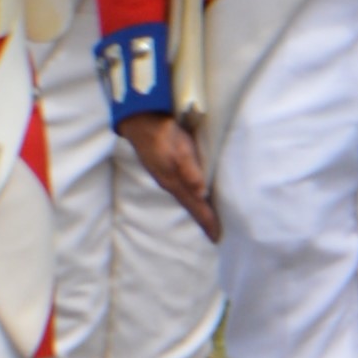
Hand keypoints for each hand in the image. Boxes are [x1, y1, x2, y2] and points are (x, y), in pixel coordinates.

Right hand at [120, 113, 218, 238]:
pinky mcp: (164, 167)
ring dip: (196, 209)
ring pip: (185, 197)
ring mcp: (165, 175)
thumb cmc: (164, 134)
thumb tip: (201, 194)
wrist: (140, 120)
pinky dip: (189, 196)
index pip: (195, 206)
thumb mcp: (180, 150)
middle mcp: (170, 182)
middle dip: (202, 219)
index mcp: (175, 182)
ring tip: (206, 218)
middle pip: (190, 205)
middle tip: (214, 233)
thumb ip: (190, 171)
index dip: (207, 221)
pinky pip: (181, 188)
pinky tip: (192, 194)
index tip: (217, 237)